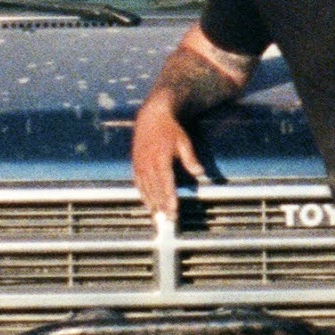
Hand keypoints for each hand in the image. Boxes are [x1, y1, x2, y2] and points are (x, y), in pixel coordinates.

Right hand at [131, 94, 211, 213]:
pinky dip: (142, 193)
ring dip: (152, 202)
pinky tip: (147, 202)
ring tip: (158, 215)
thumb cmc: (169, 128)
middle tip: (169, 219)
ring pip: (145, 188)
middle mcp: (148, 163)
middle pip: (155, 189)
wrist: (151, 115)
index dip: (169, 198)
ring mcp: (140, 163)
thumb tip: (199, 172)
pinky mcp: (135, 163)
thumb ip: (190, 158)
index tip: (173, 210)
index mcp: (160, 158)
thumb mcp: (183, 141)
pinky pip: (137, 182)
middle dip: (162, 205)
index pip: (166, 183)